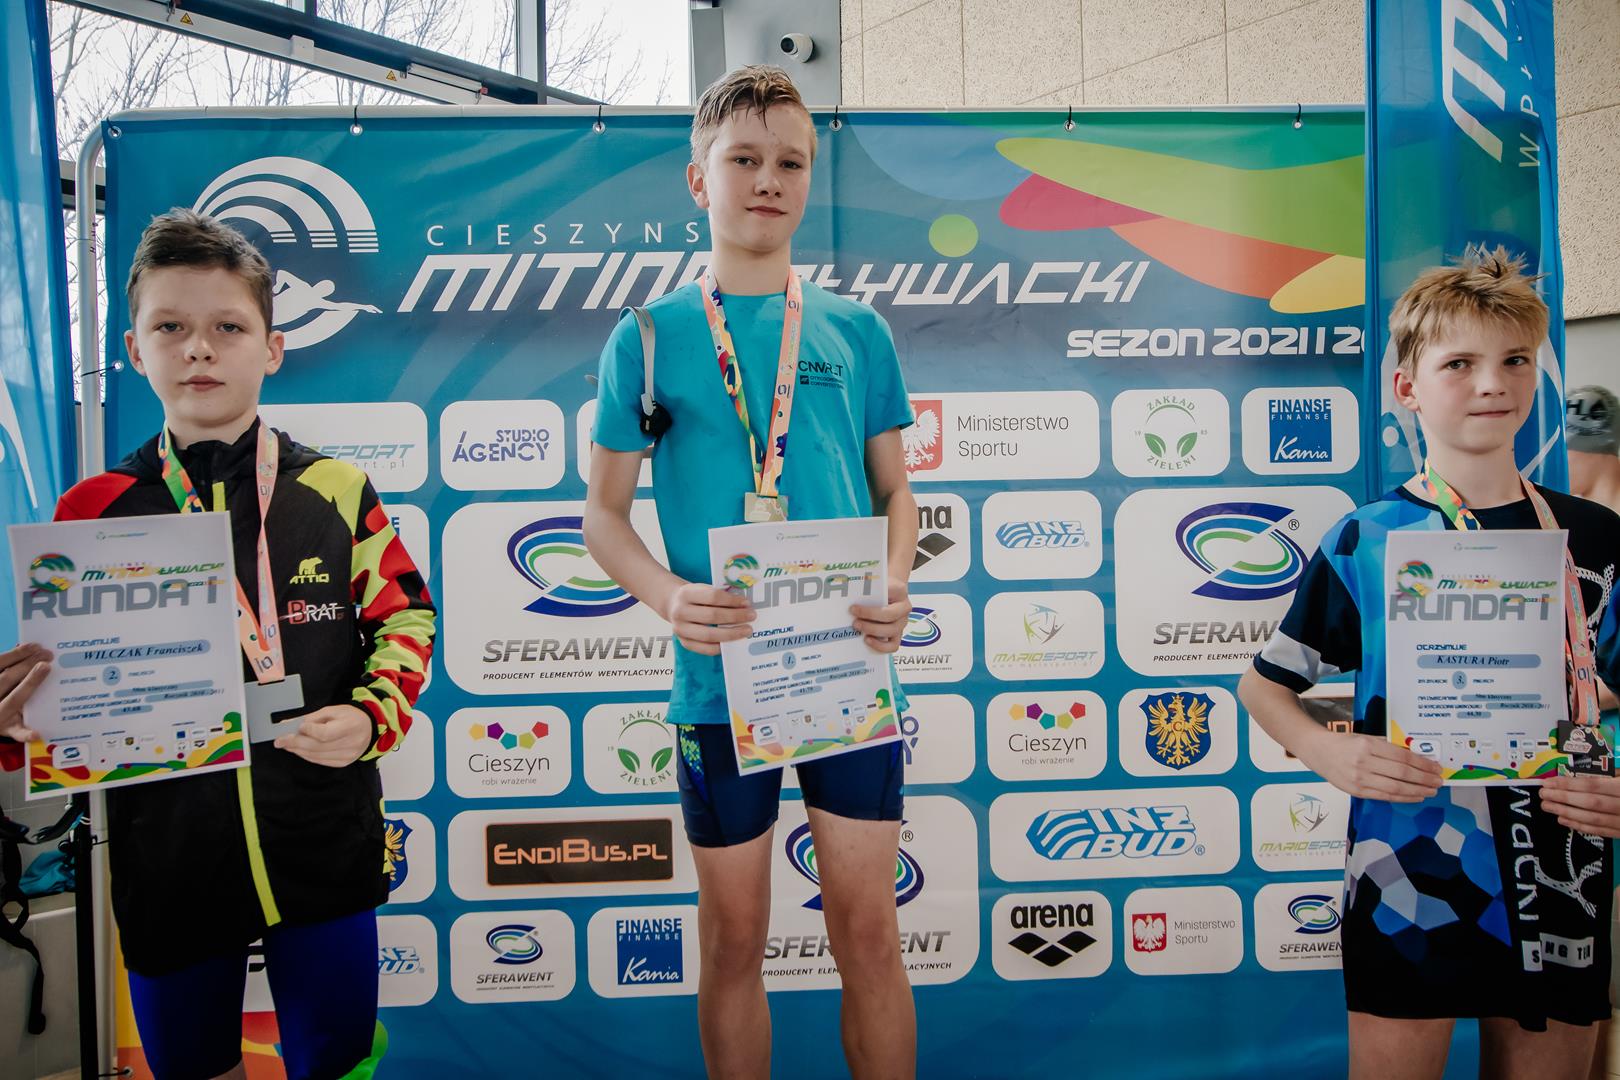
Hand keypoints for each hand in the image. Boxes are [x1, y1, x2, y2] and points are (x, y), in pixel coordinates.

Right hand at [0, 644, 52, 741]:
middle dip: (27, 665)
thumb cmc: (4, 694)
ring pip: (13, 700)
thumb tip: (33, 649)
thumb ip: (13, 668)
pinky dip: (26, 732)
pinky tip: (37, 732)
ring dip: (30, 684)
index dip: (15, 654)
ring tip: (45, 669)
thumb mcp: (4, 681)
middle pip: (7, 679)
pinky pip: (17, 732)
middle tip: (48, 656)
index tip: (35, 645)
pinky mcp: (8, 730)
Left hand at [274, 704, 372, 766]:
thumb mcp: (333, 710)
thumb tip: (289, 725)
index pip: (326, 733)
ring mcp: (348, 755)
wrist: (369, 728)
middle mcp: (351, 743)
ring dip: (298, 750)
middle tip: (280, 741)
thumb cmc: (350, 716)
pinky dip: (307, 755)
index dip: (309, 731)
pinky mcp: (344, 763)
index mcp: (350, 726)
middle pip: (317, 746)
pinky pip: (320, 761)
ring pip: (316, 756)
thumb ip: (311, 718)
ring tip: (286, 744)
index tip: (296, 727)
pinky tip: (299, 750)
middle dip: (295, 743)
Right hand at [664, 582, 753, 655]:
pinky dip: (721, 646)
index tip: (746, 603)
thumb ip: (720, 595)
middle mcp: (680, 611)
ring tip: (746, 630)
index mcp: (686, 593)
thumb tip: (745, 605)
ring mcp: (680, 629)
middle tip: (751, 616)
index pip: (713, 597)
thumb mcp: (703, 588)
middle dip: (735, 617)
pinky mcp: (684, 642)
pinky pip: (705, 648)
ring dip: (731, 633)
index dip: (732, 601)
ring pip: (709, 635)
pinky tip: (732, 641)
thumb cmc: (695, 597)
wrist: (673, 604)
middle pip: (712, 616)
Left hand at [851, 578, 910, 653]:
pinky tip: (867, 640)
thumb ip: (865, 586)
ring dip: (873, 630)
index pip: (888, 597)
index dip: (872, 603)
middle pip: (890, 616)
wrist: (887, 592)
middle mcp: (904, 608)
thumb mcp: (873, 581)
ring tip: (858, 628)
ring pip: (892, 631)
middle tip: (854, 619)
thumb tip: (848, 594)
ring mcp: (902, 622)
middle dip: (869, 618)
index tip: (853, 607)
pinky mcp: (898, 634)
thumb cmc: (879, 587)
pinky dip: (880, 646)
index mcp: (900, 591)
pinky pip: (893, 645)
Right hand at [1297, 730, 1443, 802]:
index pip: (1403, 757)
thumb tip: (1417, 758)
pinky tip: (1414, 796)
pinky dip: (1403, 798)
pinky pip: (1384, 796)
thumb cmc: (1345, 742)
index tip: (1436, 768)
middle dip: (1424, 779)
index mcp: (1368, 745)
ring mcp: (1359, 779)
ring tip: (1431, 791)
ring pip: (1395, 788)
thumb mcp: (1367, 737)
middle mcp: (1364, 762)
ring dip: (1417, 791)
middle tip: (1438, 781)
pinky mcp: (1356, 791)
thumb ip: (1389, 747)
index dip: (1423, 764)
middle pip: (1402, 774)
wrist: (1317, 751)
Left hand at [1539, 773, 1619, 836]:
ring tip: (1548, 806)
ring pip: (1592, 818)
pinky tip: (1563, 819)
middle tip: (1544, 794)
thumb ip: (1607, 774)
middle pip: (1589, 802)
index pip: (1591, 785)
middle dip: (1563, 797)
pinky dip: (1579, 825)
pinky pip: (1599, 830)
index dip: (1568, 784)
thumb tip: (1578, 773)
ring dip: (1566, 812)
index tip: (1549, 782)